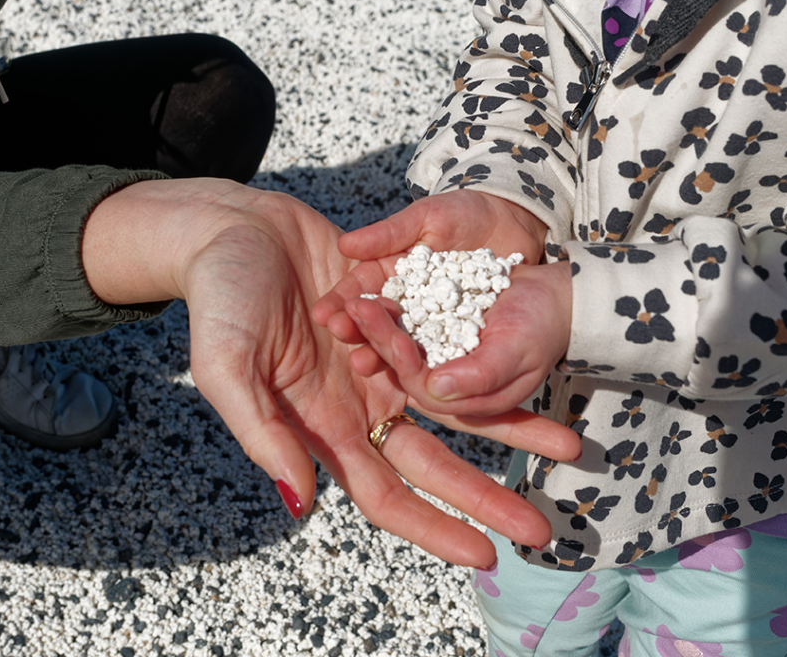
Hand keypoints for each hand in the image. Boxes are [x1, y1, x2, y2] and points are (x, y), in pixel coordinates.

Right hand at [82, 178, 579, 565]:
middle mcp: (360, 404)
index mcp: (322, 427)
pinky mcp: (398, 316)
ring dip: (509, 430)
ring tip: (568, 448)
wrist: (233, 231)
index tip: (484, 555)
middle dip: (486, 497)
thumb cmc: (218, 298)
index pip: (385, 495)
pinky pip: (452, 345)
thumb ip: (262, 432)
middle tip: (541, 530)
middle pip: (434, 463)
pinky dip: (490, 362)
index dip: (432, 528)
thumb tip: (302, 502)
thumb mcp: (227, 367)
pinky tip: (533, 372)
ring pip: (456, 407)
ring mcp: (382, 361)